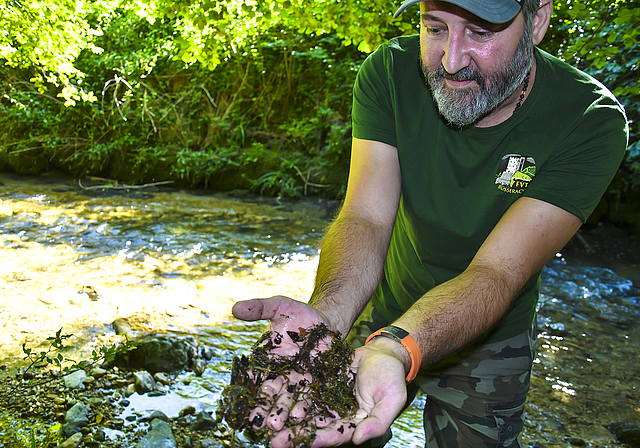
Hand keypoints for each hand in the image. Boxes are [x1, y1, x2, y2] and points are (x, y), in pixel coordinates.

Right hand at [232, 296, 341, 443]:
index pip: (253, 376)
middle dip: (263, 407)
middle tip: (256, 423)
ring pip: (289, 399)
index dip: (247, 389)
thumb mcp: (279, 306)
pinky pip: (311, 397)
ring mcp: (299, 380)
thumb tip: (234, 308)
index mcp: (267, 359)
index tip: (240, 402)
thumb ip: (259, 308)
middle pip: (269, 393)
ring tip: (278, 425)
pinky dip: (306, 408)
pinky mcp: (317, 383)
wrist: (328, 321)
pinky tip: (300, 419)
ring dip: (282, 413)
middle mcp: (280, 373)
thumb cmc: (300, 314)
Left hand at [278, 338, 406, 446]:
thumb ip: (378, 421)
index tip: (303, 442)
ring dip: (287, 420)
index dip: (320, 440)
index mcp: (356, 424)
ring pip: (305, 413)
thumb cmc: (391, 376)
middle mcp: (338, 416)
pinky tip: (274, 400)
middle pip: (315, 428)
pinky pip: (303, 392)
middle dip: (295, 436)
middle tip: (275, 441)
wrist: (382, 352)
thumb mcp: (392, 398)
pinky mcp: (320, 386)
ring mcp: (328, 401)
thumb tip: (359, 439)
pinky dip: (290, 398)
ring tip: (268, 425)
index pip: (336, 436)